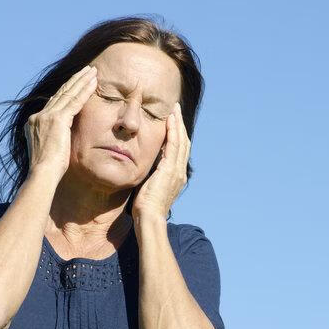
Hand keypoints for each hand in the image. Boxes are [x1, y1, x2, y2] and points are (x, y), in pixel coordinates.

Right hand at [24, 65, 96, 182]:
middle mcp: (38, 116)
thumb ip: (54, 139)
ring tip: (93, 71)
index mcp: (35, 122)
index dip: (67, 91)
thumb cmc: (48, 170)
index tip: (77, 83)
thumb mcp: (49, 150)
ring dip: (82, 80)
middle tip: (86, 70)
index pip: (54, 102)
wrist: (43, 173)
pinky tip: (94, 82)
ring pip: (68, 93)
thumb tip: (61, 140)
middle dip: (75, 81)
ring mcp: (47, 116)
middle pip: (60, 93)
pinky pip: (75, 101)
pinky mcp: (57, 119)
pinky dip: (85, 90)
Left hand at [132, 102, 189, 218]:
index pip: (179, 150)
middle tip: (175, 110)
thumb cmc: (145, 208)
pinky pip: (174, 145)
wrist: (149, 218)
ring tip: (174, 109)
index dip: (177, 135)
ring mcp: (177, 171)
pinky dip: (173, 131)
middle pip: (184, 142)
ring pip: (181, 141)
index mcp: (176, 177)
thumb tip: (144, 169)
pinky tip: (169, 120)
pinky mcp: (170, 170)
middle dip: (180, 125)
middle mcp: (180, 172)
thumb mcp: (148, 187)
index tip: (172, 122)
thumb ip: (150, 177)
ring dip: (177, 123)